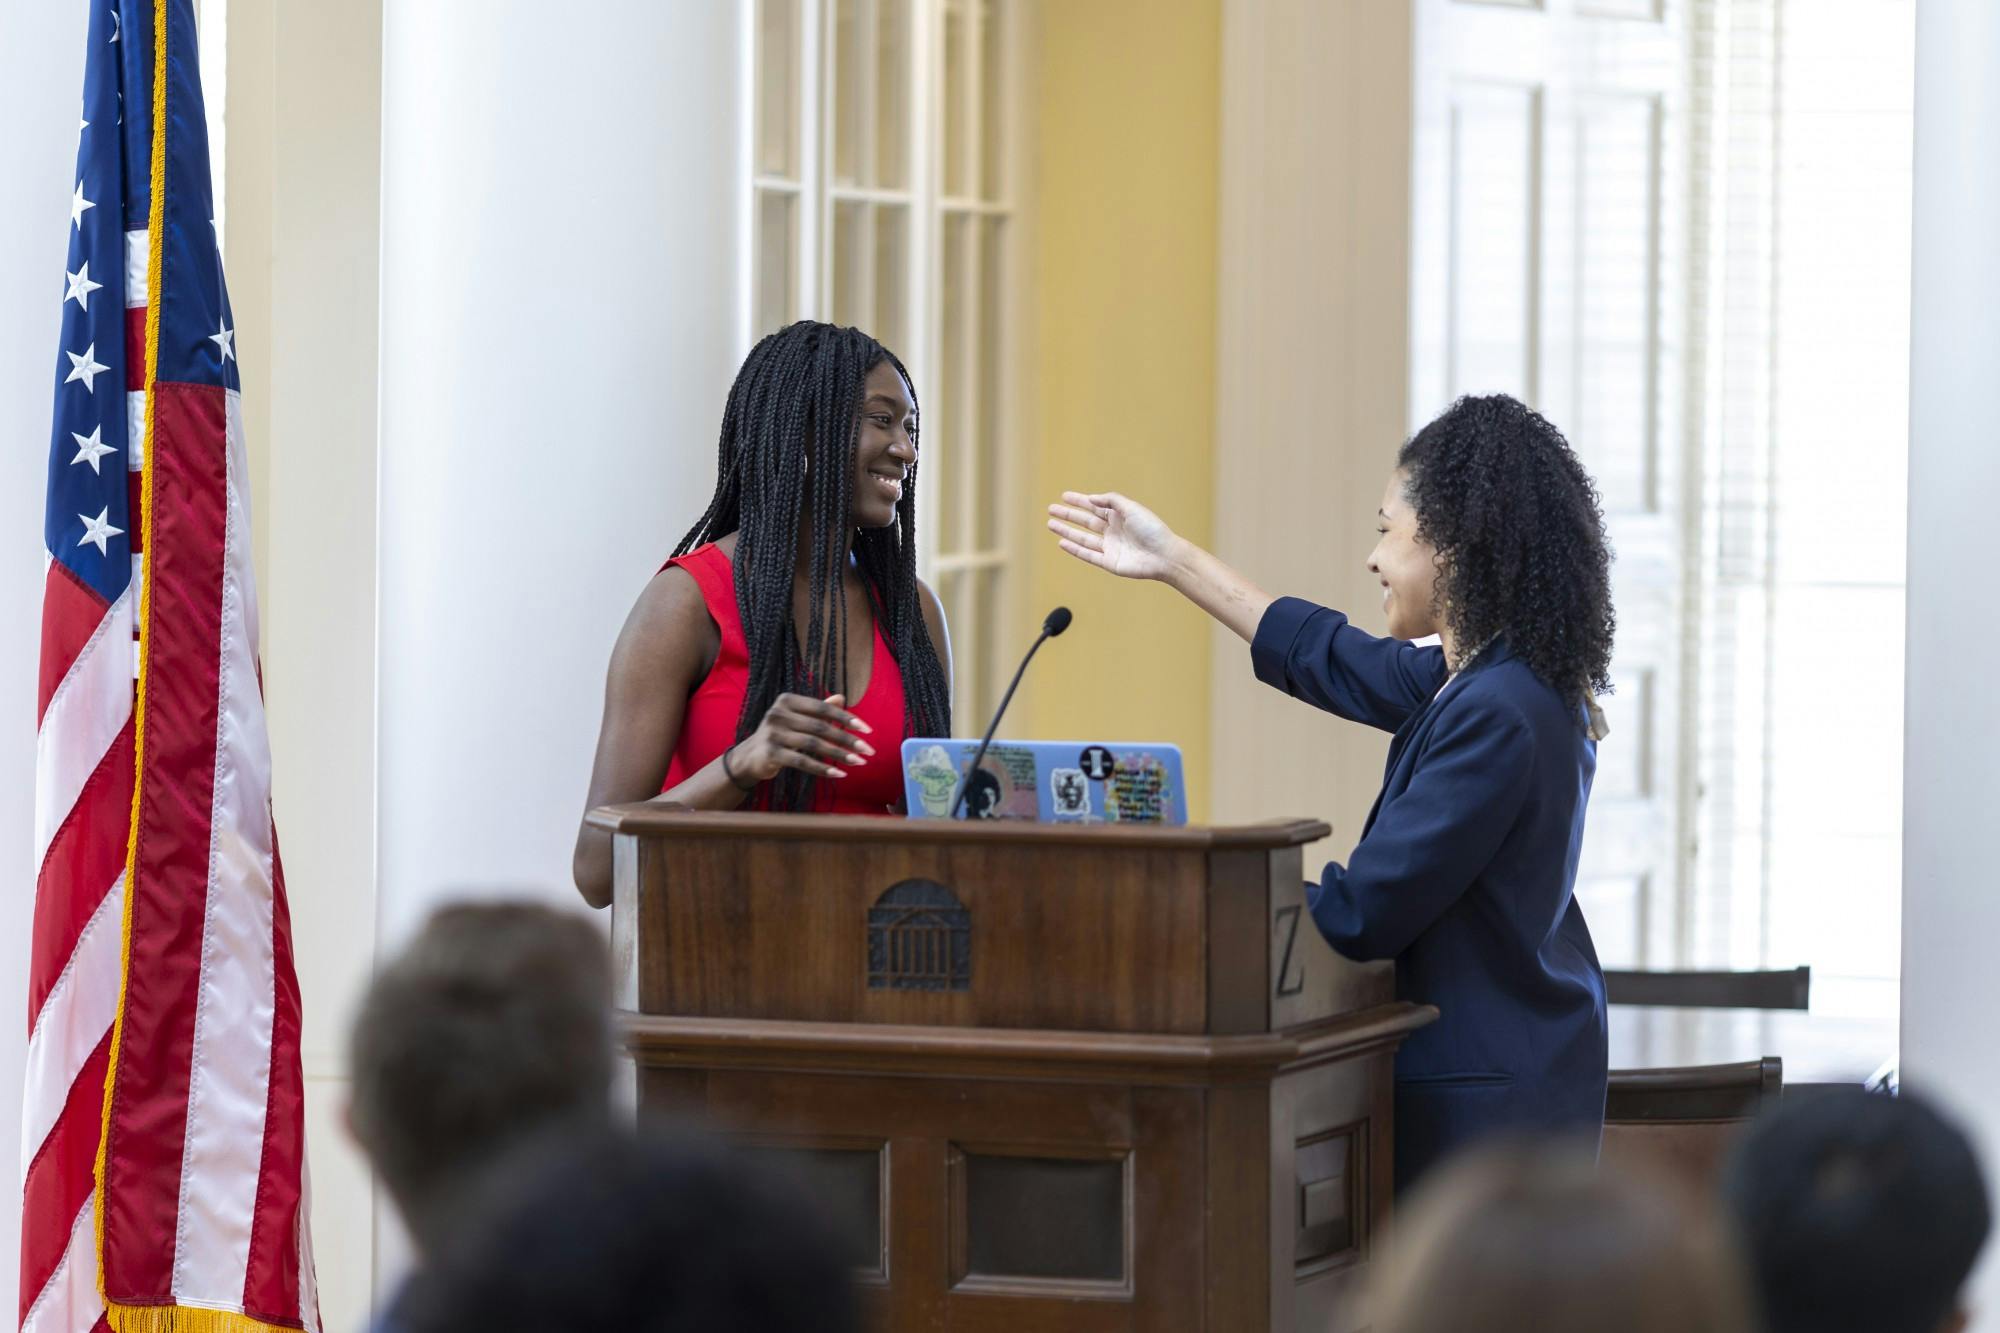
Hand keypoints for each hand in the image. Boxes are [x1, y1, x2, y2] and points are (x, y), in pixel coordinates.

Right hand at [734, 693, 874, 782]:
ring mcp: (772, 733)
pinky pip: (802, 761)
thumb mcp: (798, 719)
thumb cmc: (781, 735)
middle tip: (868, 750)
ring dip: (839, 755)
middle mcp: (778, 713)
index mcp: (787, 700)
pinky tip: (839, 774)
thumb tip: (842, 698)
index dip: (846, 718)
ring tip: (858, 762)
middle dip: (847, 739)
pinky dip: (822, 769)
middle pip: (820, 727)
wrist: (750, 756)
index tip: (867, 730)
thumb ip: (819, 709)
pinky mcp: (770, 753)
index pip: (822, 708)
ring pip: (813, 744)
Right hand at [1046, 491, 1181, 581]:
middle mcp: (1112, 530)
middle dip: (1068, 515)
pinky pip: (1087, 554)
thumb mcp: (1132, 508)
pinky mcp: (1109, 562)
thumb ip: (1111, 501)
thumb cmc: (1152, 530)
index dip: (1079, 500)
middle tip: (1051, 509)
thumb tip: (1091, 498)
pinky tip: (1062, 542)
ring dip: (1066, 531)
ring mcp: (1109, 547)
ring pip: (1083, 537)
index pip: (1094, 506)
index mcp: (1119, 516)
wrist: (1164, 556)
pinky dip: (1074, 549)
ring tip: (1051, 524)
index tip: (1064, 496)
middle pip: (1085, 521)